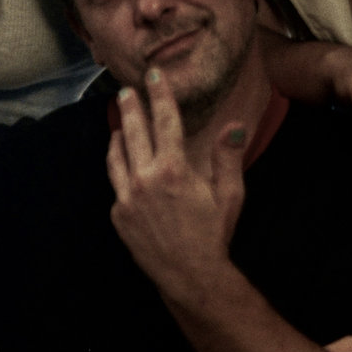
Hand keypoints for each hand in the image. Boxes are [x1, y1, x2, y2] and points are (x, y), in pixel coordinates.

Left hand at [106, 68, 246, 297]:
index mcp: (174, 170)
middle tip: (126, 92)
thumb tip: (235, 125)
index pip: (165, 121)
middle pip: (133, 132)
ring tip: (118, 125)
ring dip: (117, 137)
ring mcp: (127, 198)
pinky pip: (117, 184)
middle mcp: (145, 179)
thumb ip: (228, 157)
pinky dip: (121, 170)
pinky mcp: (118, 215)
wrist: (190, 276)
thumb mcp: (229, 195)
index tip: (154, 76)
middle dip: (129, 108)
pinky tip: (125, 166)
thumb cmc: (213, 234)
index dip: (160, 95)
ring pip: (116, 157)